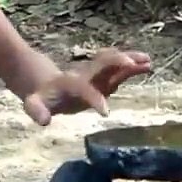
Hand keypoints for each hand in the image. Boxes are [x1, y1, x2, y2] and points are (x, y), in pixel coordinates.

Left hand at [23, 48, 151, 125]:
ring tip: (148, 61)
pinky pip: (117, 69)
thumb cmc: (41, 98)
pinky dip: (131, 66)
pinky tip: (146, 65)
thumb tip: (44, 121)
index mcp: (69, 84)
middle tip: (133, 64)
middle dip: (116, 63)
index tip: (106, 113)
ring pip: (112, 64)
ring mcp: (94, 74)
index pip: (83, 89)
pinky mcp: (101, 76)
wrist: (43, 81)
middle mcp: (84, 75)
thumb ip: (37, 111)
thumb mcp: (33, 105)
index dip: (94, 99)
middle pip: (101, 65)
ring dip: (129, 61)